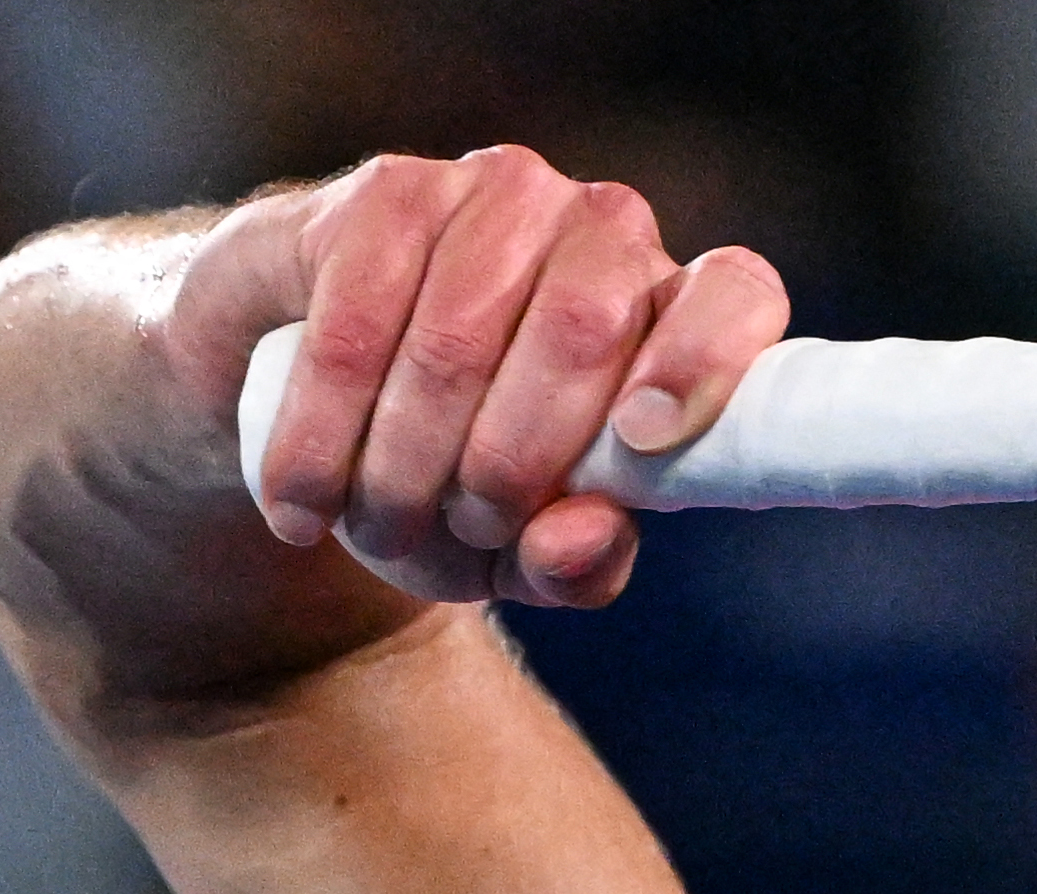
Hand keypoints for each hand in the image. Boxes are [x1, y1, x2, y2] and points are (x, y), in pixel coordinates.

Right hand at [176, 144, 787, 614]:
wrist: (309, 398)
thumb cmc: (451, 477)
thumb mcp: (522, 550)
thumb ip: (573, 562)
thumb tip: (585, 535)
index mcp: (668, 313)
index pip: (734, 296)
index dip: (702, 359)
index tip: (644, 438)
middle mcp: (600, 230)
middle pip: (582, 331)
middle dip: (508, 466)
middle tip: (462, 528)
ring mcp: (497, 195)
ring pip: (458, 338)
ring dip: (406, 465)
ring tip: (378, 524)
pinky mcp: (391, 189)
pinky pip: (357, 321)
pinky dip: (323, 436)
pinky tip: (302, 500)